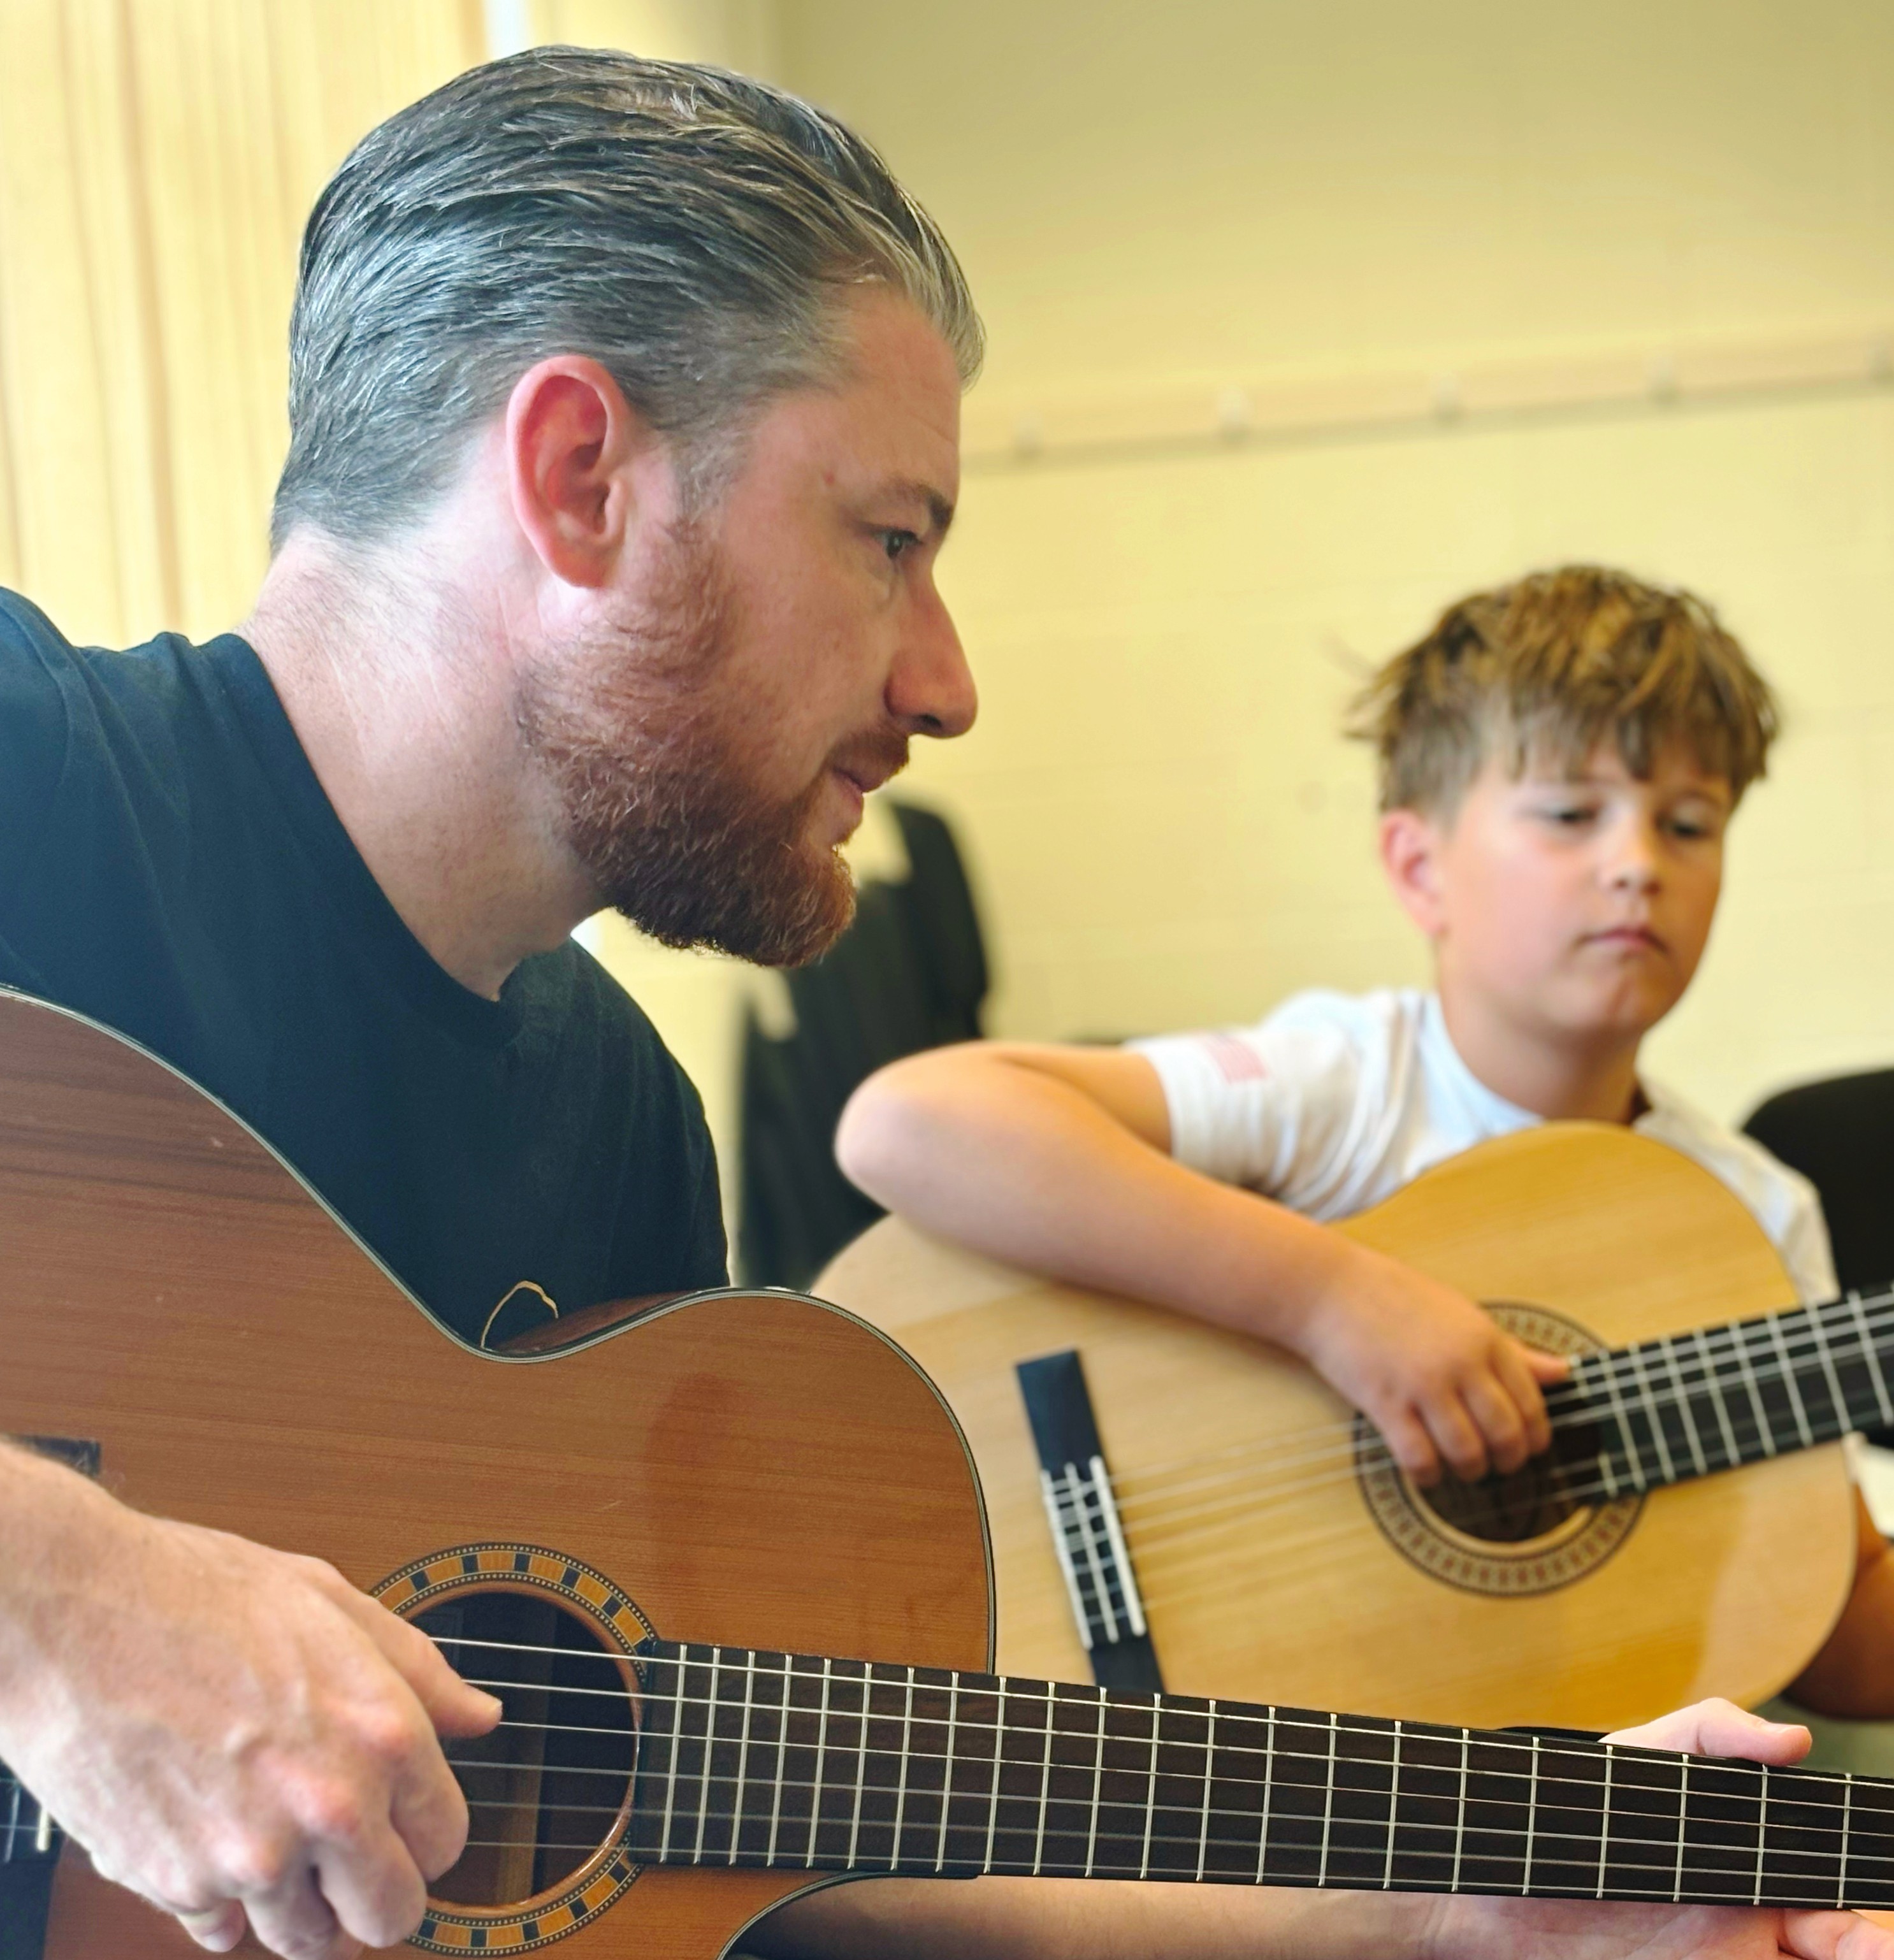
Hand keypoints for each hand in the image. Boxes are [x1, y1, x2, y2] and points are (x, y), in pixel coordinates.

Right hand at [0, 1457, 499, 1959]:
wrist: (76, 1616)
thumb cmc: (198, 1593)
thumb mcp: (332, 1602)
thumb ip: (419, 1671)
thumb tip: (479, 1715)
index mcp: (380, 1731)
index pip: (445, 1839)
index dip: (428, 1833)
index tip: (407, 1824)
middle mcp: (326, 1804)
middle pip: (389, 1916)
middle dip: (379, 1895)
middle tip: (357, 1864)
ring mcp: (249, 1855)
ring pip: (305, 1939)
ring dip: (303, 1909)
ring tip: (284, 1852)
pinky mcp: (175, 1883)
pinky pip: (222, 1933)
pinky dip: (226, 1908)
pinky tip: (219, 1851)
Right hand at [1292, 1241, 1567, 1482]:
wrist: (1331, 1288)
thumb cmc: (1396, 1297)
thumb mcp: (1463, 1314)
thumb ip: (1513, 1350)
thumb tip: (1564, 1373)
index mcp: (1484, 1337)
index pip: (1531, 1401)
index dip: (1536, 1435)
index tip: (1529, 1446)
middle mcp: (1460, 1362)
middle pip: (1506, 1434)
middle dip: (1509, 1460)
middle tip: (1499, 1465)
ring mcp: (1422, 1384)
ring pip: (1468, 1452)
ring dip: (1470, 1470)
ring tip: (1464, 1469)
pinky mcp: (1385, 1403)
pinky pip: (1419, 1457)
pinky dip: (1428, 1475)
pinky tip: (1425, 1471)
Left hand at [1427, 1701, 1892, 1959]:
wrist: (1492, 1882)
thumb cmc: (1570, 1808)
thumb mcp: (1641, 1759)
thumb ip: (1710, 1732)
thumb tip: (1792, 1738)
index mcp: (1754, 1865)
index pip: (1837, 1892)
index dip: (1867, 1921)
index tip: (1875, 1937)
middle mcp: (1753, 1922)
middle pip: (1843, 1945)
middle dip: (1868, 1949)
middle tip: (1868, 1952)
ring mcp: (1726, 1959)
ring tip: (1850, 1958)